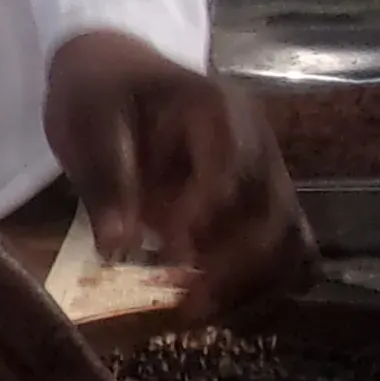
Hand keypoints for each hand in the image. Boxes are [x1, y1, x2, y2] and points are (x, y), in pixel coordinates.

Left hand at [42, 28, 316, 312]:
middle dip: (235, 266)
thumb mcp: (88, 121)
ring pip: (291, 241)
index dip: (208, 214)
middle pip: (277, 214)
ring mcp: (265, 175)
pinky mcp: (260, 205)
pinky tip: (215, 302)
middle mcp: (257, 143)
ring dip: (251, 283)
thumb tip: (116, 248)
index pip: (236, 167)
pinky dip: (260, 283)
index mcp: (219, 110)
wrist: (115, 69)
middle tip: (184, 304)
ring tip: (196, 311)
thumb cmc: (100, 90)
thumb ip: (106, 180)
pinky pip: (286, 251)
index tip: (169, 250)